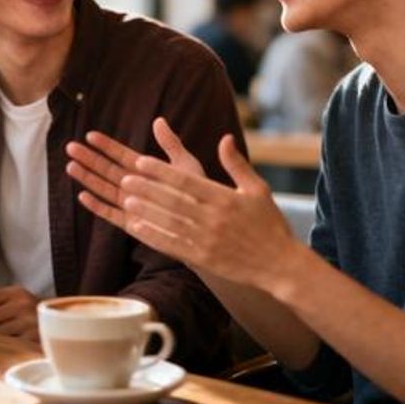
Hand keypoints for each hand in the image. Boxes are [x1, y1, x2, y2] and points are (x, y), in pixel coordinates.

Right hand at [65, 117, 205, 229]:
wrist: (206, 225)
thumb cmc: (199, 194)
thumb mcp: (186, 164)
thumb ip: (170, 144)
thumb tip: (159, 120)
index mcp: (146, 170)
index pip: (121, 155)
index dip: (106, 145)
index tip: (90, 135)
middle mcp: (135, 186)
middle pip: (107, 170)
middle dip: (89, 159)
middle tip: (70, 147)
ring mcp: (132, 205)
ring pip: (105, 189)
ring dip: (88, 178)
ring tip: (70, 166)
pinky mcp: (131, 224)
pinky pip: (111, 214)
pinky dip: (97, 206)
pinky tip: (83, 196)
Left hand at [68, 119, 295, 290]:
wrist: (280, 265)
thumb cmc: (269, 223)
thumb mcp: (258, 189)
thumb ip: (237, 164)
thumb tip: (225, 138)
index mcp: (225, 199)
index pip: (187, 182)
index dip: (162, 171)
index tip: (142, 161)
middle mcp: (214, 219)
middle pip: (174, 201)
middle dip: (147, 190)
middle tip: (125, 179)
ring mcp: (207, 241)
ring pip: (170, 223)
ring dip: (146, 212)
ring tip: (125, 200)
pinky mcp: (204, 260)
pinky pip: (174, 246)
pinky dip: (154, 236)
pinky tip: (137, 228)